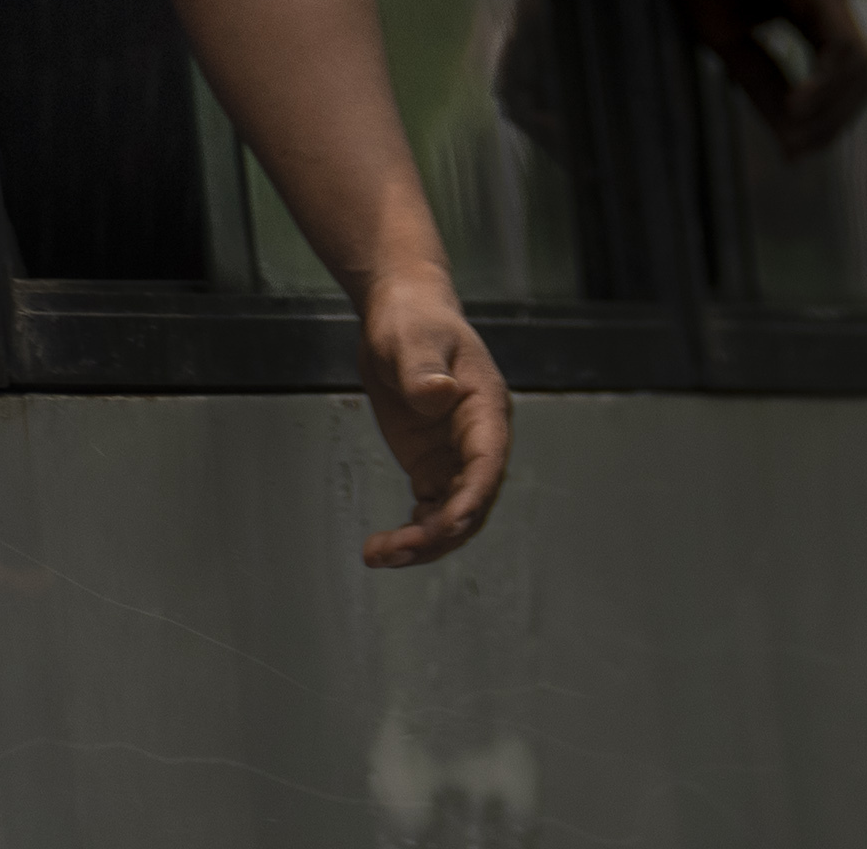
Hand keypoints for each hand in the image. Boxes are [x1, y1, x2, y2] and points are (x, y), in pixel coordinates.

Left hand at [350, 269, 513, 567]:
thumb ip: (423, 369)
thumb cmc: (414, 319)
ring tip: (378, 554)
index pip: (488, 463)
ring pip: (452, 516)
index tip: (446, 525)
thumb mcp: (412, 339)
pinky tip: (386, 545)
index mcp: (485, 409)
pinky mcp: (431, 465)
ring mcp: (455, 456)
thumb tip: (438, 394)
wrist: (403, 313)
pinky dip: (413, 532)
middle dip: (439, 533)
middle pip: (471, 501)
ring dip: (423, 542)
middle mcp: (478, 440)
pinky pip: (431, 510)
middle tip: (395, 550)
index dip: (472, 498)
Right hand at [645, 0, 866, 156]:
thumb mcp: (729, 40)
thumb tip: (790, 141)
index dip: (825, 122)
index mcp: (813, 9)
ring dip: (830, 111)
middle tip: (795, 151)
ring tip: (792, 129)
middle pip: (859, 78)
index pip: (842, 77)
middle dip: (833, 122)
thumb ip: (762, 84)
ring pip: (857, 68)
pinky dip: (825, 85)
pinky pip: (841, 48)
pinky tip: (797, 106)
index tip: (793, 154)